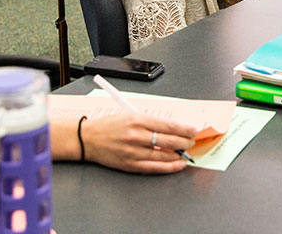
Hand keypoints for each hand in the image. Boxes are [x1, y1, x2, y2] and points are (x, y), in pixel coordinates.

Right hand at [81, 112, 196, 173]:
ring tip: (186, 153)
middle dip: (184, 142)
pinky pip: (154, 167)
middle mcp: (136, 136)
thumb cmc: (108, 126)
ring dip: (179, 155)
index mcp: (137, 120)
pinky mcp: (130, 164)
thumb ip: (150, 122)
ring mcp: (134, 152)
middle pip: (168, 140)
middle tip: (191, 142)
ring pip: (164, 155)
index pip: (168, 125)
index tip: (193, 130)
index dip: (184, 129)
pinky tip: (178, 164)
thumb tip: (171, 128)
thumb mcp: (129, 115)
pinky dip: (169, 167)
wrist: (88, 139)